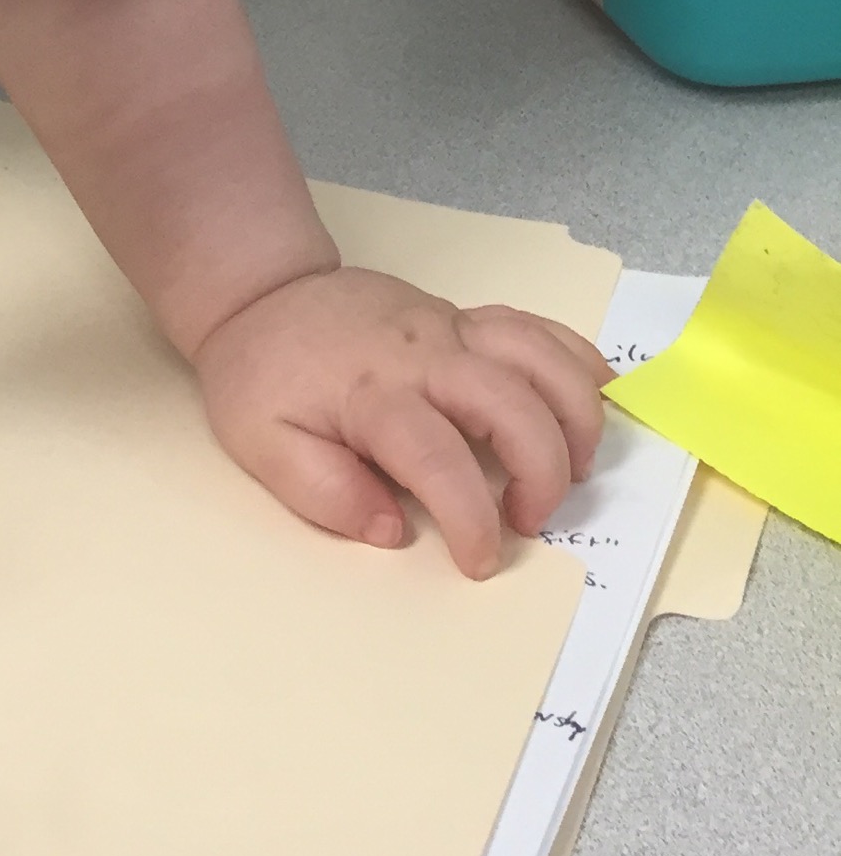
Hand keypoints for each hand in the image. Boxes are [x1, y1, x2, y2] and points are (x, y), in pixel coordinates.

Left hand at [191, 265, 609, 577]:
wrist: (260, 295)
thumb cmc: (261, 375)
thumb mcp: (262, 443)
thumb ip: (323, 491)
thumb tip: (391, 531)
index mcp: (372, 395)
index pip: (439, 461)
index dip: (471, 520)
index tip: (480, 561)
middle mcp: (423, 356)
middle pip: (511, 405)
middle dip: (540, 473)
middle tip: (529, 520)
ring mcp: (450, 328)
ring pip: (541, 359)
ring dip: (575, 417)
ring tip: (575, 470)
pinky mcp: (464, 316)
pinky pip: (536, 328)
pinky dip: (577, 360)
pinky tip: (596, 397)